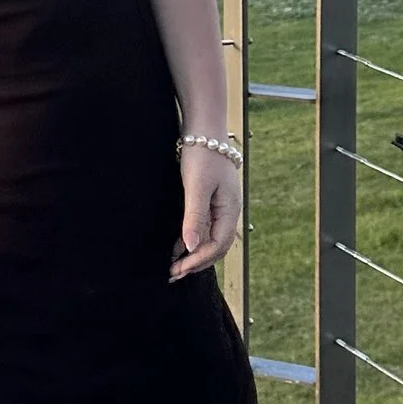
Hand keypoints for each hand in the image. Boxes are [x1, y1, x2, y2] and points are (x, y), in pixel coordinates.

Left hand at [171, 139, 241, 279]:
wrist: (203, 129)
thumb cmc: (202, 155)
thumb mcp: (196, 186)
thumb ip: (194, 216)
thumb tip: (191, 247)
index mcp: (230, 210)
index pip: (218, 245)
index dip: (198, 261)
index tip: (178, 269)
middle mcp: (227, 212)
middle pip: (216, 247)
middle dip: (196, 263)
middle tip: (173, 274)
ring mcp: (219, 208)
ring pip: (209, 239)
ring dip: (193, 254)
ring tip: (173, 266)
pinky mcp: (209, 202)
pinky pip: (203, 228)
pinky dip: (191, 240)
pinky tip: (176, 247)